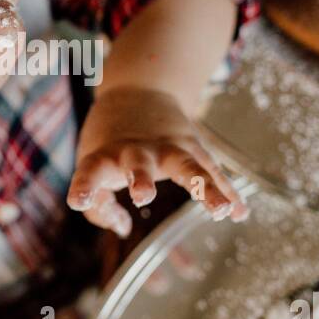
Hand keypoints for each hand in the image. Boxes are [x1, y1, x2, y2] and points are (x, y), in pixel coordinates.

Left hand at [69, 88, 247, 236]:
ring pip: (189, 165)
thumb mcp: (93, 165)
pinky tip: (239, 213)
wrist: (138, 90)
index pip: (91, 171)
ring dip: (204, 187)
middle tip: (143, 196)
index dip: (85, 186)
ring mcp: (169, 146)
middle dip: (141, 179)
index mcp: (106, 155)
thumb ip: (100, 207)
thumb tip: (123, 228)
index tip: (78, 201)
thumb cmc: (109, 141)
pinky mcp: (193, 147)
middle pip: (140, 162)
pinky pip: (212, 173)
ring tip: (221, 211)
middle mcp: (137, 149)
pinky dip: (226, 192)